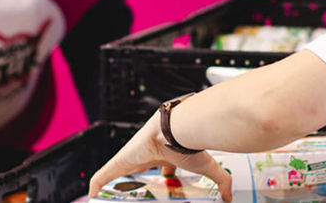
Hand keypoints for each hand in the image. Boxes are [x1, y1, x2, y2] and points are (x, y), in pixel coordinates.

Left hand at [88, 114, 232, 201]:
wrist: (177, 129)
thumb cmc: (191, 145)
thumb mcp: (207, 167)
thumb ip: (222, 181)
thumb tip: (232, 197)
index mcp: (168, 154)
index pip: (163, 166)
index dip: (162, 176)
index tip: (164, 185)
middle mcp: (148, 154)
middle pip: (138, 170)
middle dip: (136, 182)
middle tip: (136, 195)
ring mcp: (132, 157)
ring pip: (118, 173)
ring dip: (114, 185)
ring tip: (111, 198)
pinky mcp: (119, 160)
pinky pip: (103, 176)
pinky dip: (97, 185)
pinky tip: (93, 196)